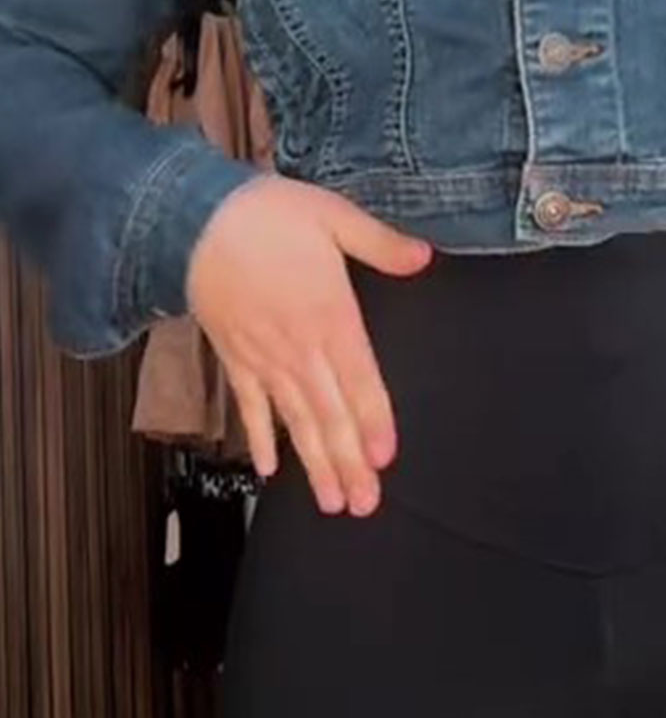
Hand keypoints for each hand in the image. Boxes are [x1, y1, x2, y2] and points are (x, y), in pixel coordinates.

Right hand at [187, 175, 431, 514]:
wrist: (189, 215)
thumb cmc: (264, 213)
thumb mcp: (331, 216)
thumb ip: (380, 243)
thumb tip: (424, 257)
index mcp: (330, 317)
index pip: (360, 380)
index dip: (372, 422)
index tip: (383, 459)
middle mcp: (299, 348)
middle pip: (330, 415)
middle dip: (348, 463)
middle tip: (364, 503)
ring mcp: (264, 359)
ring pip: (295, 422)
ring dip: (314, 464)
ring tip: (332, 501)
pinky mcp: (235, 358)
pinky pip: (249, 408)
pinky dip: (258, 439)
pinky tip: (268, 470)